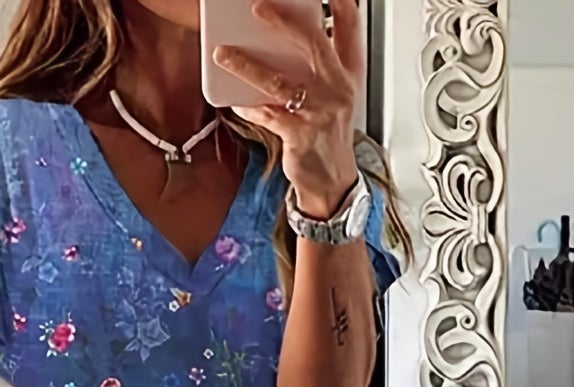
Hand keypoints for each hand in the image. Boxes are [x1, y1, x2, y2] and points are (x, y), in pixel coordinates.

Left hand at [213, 0, 361, 216]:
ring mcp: (319, 112)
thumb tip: (280, 40)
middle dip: (284, 22)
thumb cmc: (326, 134)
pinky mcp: (300, 134)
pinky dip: (247, 106)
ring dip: (246, 65)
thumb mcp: (333, 95)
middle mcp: (337, 88)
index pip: (350, 29)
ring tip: (223, 54)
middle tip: (258, 8)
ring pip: (278, 80)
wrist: (331, 181)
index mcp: (348, 73)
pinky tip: (235, 100)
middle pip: (312, 43)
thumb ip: (318, 66)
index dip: (341, 4)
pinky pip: (266, 114)